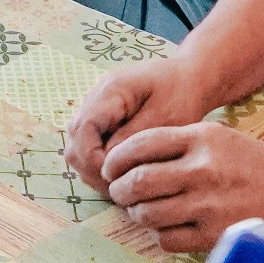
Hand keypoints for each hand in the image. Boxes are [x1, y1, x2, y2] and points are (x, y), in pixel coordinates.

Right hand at [65, 57, 214, 186]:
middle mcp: (94, 101)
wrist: (188, 76)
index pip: (82, 130)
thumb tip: (109, 164)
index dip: (94, 160)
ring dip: (96, 170)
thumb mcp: (165, 116)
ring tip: (126, 183)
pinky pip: (90, 149)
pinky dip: (103, 165)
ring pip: (78, 149)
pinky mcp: (102, 122)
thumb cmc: (181, 92)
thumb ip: (134, 138)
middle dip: (93, 170)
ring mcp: (95, 111)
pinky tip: (126, 174)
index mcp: (109, 92)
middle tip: (123, 186)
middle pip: (74, 143)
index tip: (119, 177)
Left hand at [94, 120, 263, 253]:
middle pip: (139, 181)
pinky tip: (167, 228)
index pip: (140, 145)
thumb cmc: (253, 162)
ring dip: (138, 214)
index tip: (109, 168)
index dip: (116, 159)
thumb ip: (176, 142)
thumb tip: (127, 158)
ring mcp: (210, 204)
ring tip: (141, 211)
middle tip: (119, 192)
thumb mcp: (217, 135)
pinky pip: (169, 240)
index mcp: (201, 137)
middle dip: (120, 189)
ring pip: (149, 213)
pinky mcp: (217, 235)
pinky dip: (160, 235)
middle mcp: (203, 169)